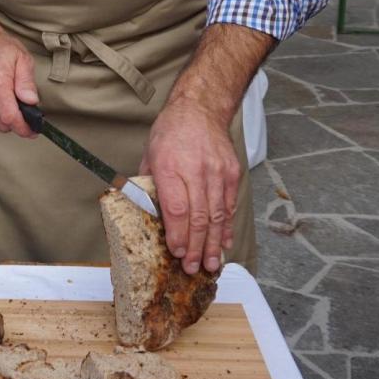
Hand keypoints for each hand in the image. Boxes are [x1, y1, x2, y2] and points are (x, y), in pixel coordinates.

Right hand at [0, 21, 38, 135]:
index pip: (9, 117)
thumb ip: (27, 82)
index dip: (23, 128)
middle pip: (1, 123)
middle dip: (15, 121)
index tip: (32, 130)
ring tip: (5, 94)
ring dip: (2, 114)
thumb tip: (31, 101)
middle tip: (23, 111)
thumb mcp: (22, 58)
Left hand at [141, 97, 238, 274]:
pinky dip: (226, 226)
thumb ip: (149, 186)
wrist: (200, 109)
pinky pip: (229, 205)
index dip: (178, 234)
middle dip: (195, 247)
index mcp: (170, 167)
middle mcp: (196, 171)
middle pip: (199, 217)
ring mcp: (217, 172)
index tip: (176, 253)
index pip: (177, 208)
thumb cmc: (170, 133)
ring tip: (210, 264)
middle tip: (192, 268)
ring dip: (213, 243)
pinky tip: (223, 243)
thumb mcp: (150, 155)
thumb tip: (147, 215)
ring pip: (217, 215)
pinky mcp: (231, 173)